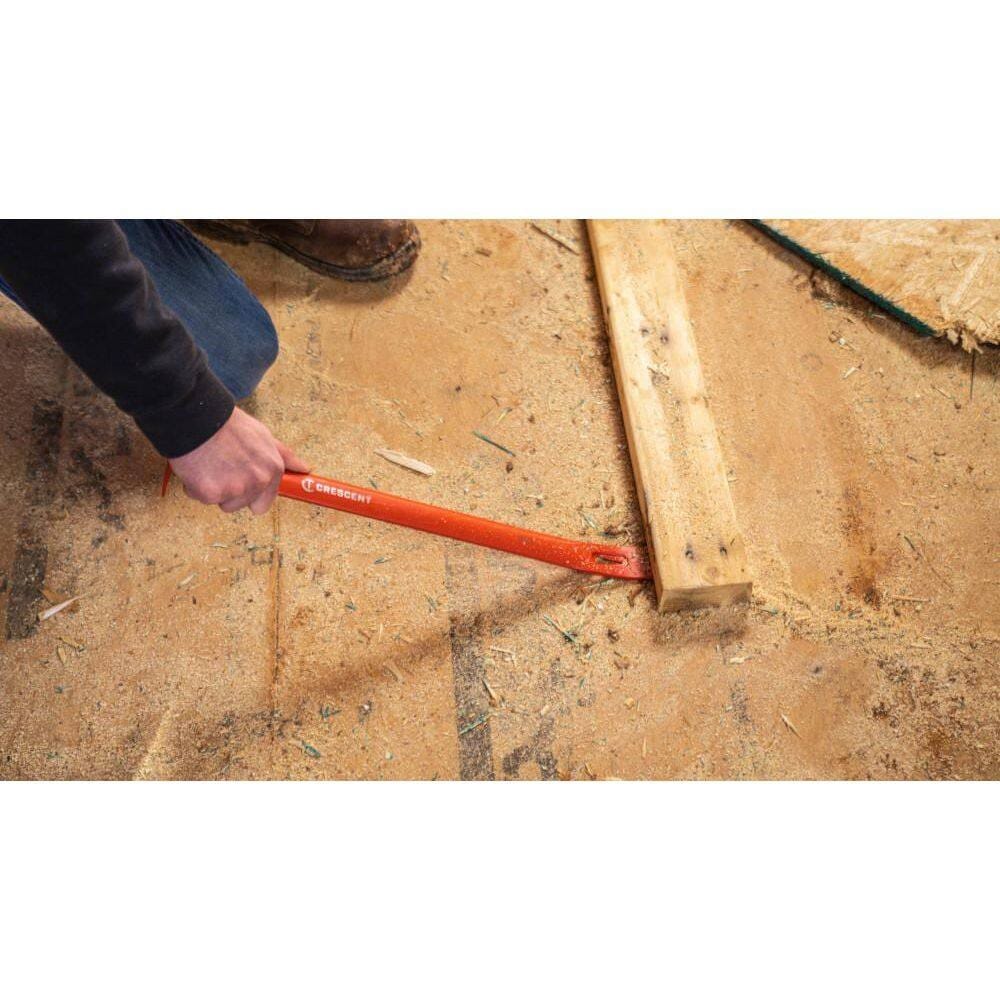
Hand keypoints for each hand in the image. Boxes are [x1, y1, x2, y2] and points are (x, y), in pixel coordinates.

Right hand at [169, 407, 308, 514]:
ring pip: (220, 502)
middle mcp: (258, 481)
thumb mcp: (263, 436)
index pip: (263, 503)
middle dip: (229, 491)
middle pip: (240, 504)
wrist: (198, 417)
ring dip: (212, 489)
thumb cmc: (228, 425)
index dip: (249, 494)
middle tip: (221, 466)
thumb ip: (284, 456)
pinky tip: (196, 465)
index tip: (239, 484)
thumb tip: (304, 468)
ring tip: (209, 464)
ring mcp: (235, 489)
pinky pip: (199, 497)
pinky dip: (194, 485)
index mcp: (272, 469)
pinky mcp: (210, 493)